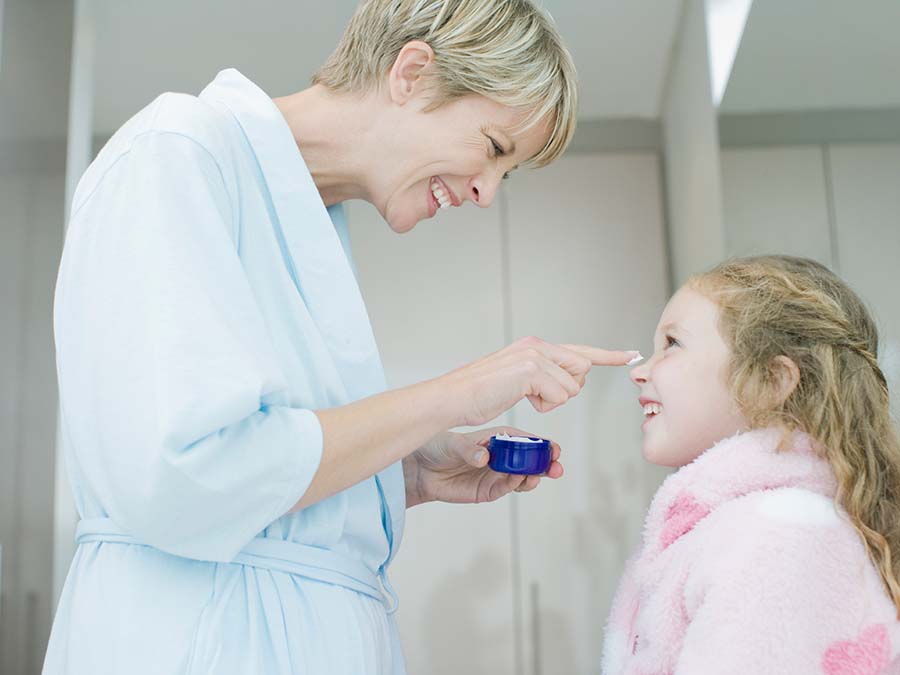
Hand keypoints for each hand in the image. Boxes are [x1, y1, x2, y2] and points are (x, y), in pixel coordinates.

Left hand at [403, 426, 563, 507]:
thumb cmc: (438, 448)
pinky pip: (506, 489)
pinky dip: (516, 486)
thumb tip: (483, 458)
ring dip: (534, 477)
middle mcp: (500, 457)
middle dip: (545, 464)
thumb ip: (469, 451)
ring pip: (522, 477)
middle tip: (556, 466)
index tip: (553, 449)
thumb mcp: (453, 444)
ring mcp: (495, 474)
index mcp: (497, 439)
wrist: (420, 470)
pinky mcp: (487, 491)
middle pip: (529, 461)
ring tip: (537, 475)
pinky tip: (520, 481)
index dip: (541, 445)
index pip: (525, 441)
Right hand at [439, 336, 639, 426]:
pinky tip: (521, 398)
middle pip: (581, 371)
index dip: (608, 355)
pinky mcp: (531, 369)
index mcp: (534, 346)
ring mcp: (534, 355)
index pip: (579, 351)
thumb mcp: (516, 381)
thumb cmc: (479, 395)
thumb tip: (568, 383)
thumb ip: (542, 376)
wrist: (453, 398)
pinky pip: (560, 395)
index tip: (631, 355)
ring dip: (552, 400)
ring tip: (522, 396)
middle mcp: (537, 345)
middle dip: (566, 390)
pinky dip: (544, 404)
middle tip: (536, 394)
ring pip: (572, 386)